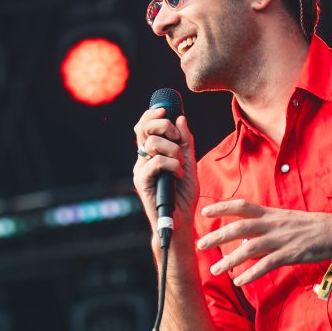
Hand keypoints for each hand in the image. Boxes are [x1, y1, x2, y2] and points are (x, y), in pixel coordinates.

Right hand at [132, 108, 198, 244]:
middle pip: (143, 128)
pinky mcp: (142, 181)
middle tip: (177, 138)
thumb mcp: (190, 164)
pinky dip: (172, 165)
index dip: (152, 114)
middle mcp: (143, 159)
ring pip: (152, 143)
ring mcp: (141, 170)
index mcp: (152, 153)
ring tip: (181, 164)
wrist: (180, 221)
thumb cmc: (183, 195)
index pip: (144, 126)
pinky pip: (156, 161)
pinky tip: (178, 175)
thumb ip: (185, 143)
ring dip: (173, 150)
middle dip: (163, 126)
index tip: (166, 110)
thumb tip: (181, 118)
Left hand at [196, 200, 331, 284]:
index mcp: (270, 214)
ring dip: (230, 260)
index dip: (222, 208)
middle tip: (200, 244)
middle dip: (218, 235)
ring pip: (249, 248)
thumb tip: (243, 241)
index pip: (242, 206)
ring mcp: (281, 239)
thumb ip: (263, 230)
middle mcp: (272, 224)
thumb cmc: (309, 227)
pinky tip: (240, 281)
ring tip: (215, 270)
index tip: (204, 212)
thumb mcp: (283, 221)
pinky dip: (251, 273)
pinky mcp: (290, 254)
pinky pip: (267, 265)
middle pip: (240, 227)